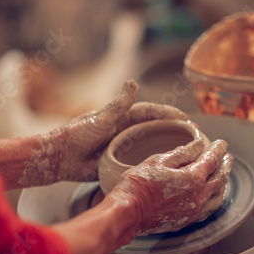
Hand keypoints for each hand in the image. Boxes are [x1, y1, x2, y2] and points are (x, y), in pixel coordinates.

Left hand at [48, 80, 187, 181]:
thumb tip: (133, 83)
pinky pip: (140, 163)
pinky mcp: (119, 162)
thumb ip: (118, 104)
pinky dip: (153, 165)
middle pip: (155, 129)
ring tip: (186, 153)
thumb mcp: (100, 118)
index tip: (186, 119)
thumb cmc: (77, 134)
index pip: (151, 113)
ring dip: (167, 148)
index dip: (169, 115)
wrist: (59, 158)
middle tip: (194, 136)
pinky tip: (165, 170)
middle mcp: (126, 131)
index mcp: (122, 117)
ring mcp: (124, 147)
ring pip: (150, 147)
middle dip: (174, 131)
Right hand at [109, 138, 232, 234]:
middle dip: (224, 165)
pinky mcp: (187, 221)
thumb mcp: (159, 161)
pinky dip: (215, 199)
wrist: (129, 212)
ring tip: (223, 175)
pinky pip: (209, 209)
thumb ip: (182, 153)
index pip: (213, 159)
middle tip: (227, 157)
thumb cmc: (140, 184)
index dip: (219, 149)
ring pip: (218, 196)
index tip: (222, 143)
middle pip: (219, 178)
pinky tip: (212, 196)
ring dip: (223, 183)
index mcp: (194, 177)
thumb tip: (199, 144)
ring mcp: (194, 211)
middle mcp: (199, 196)